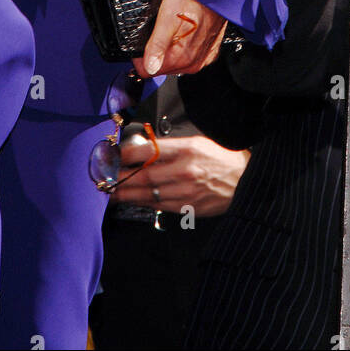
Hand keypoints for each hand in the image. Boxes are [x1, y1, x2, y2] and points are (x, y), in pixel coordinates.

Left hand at [111, 134, 249, 215]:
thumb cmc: (220, 159)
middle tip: (105, 178)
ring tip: (112, 192)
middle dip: (121, 178)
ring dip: (127, 194)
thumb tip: (144, 148)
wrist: (244, 181)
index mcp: (186, 149)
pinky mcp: (188, 208)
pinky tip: (133, 201)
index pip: (149, 150)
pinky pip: (160, 205)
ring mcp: (186, 191)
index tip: (113, 155)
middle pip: (144, 176)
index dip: (127, 154)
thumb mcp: (196, 142)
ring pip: (149, 194)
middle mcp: (185, 170)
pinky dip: (144, 203)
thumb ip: (171, 146)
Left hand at [134, 0, 225, 78]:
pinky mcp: (210, 50)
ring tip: (174, 28)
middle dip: (157, 52)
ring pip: (175, 62)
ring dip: (171, 49)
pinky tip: (186, 32)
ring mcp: (202, 58)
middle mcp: (193, 63)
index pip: (148, 71)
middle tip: (160, 30)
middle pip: (162, 67)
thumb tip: (148, 67)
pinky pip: (190, 56)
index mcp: (180, 58)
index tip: (142, 42)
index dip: (140, 57)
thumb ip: (156, 46)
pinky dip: (185, 46)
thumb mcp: (165, 19)